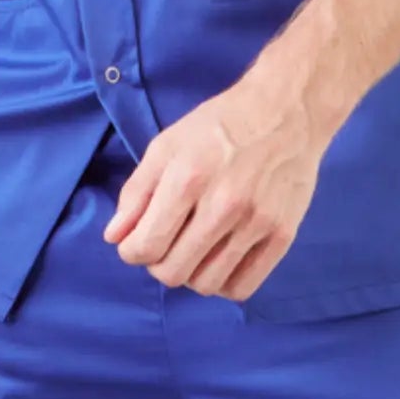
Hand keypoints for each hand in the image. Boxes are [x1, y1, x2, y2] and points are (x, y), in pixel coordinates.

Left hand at [101, 79, 326, 299]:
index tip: (135, 243)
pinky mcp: (282, 235)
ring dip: (190, 274)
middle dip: (157, 264)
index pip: (147, 245)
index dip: (131, 252)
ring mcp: (256, 223)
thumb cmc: (218, 125)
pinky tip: (218, 260)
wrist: (285, 111)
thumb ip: (137, 191)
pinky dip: (223, 283)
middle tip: (164, 243)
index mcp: (188, 177)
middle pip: (173, 272)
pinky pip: (242, 287)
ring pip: (206, 284)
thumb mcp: (167, 145)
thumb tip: (114, 237)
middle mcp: (223, 205)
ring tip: (192, 250)